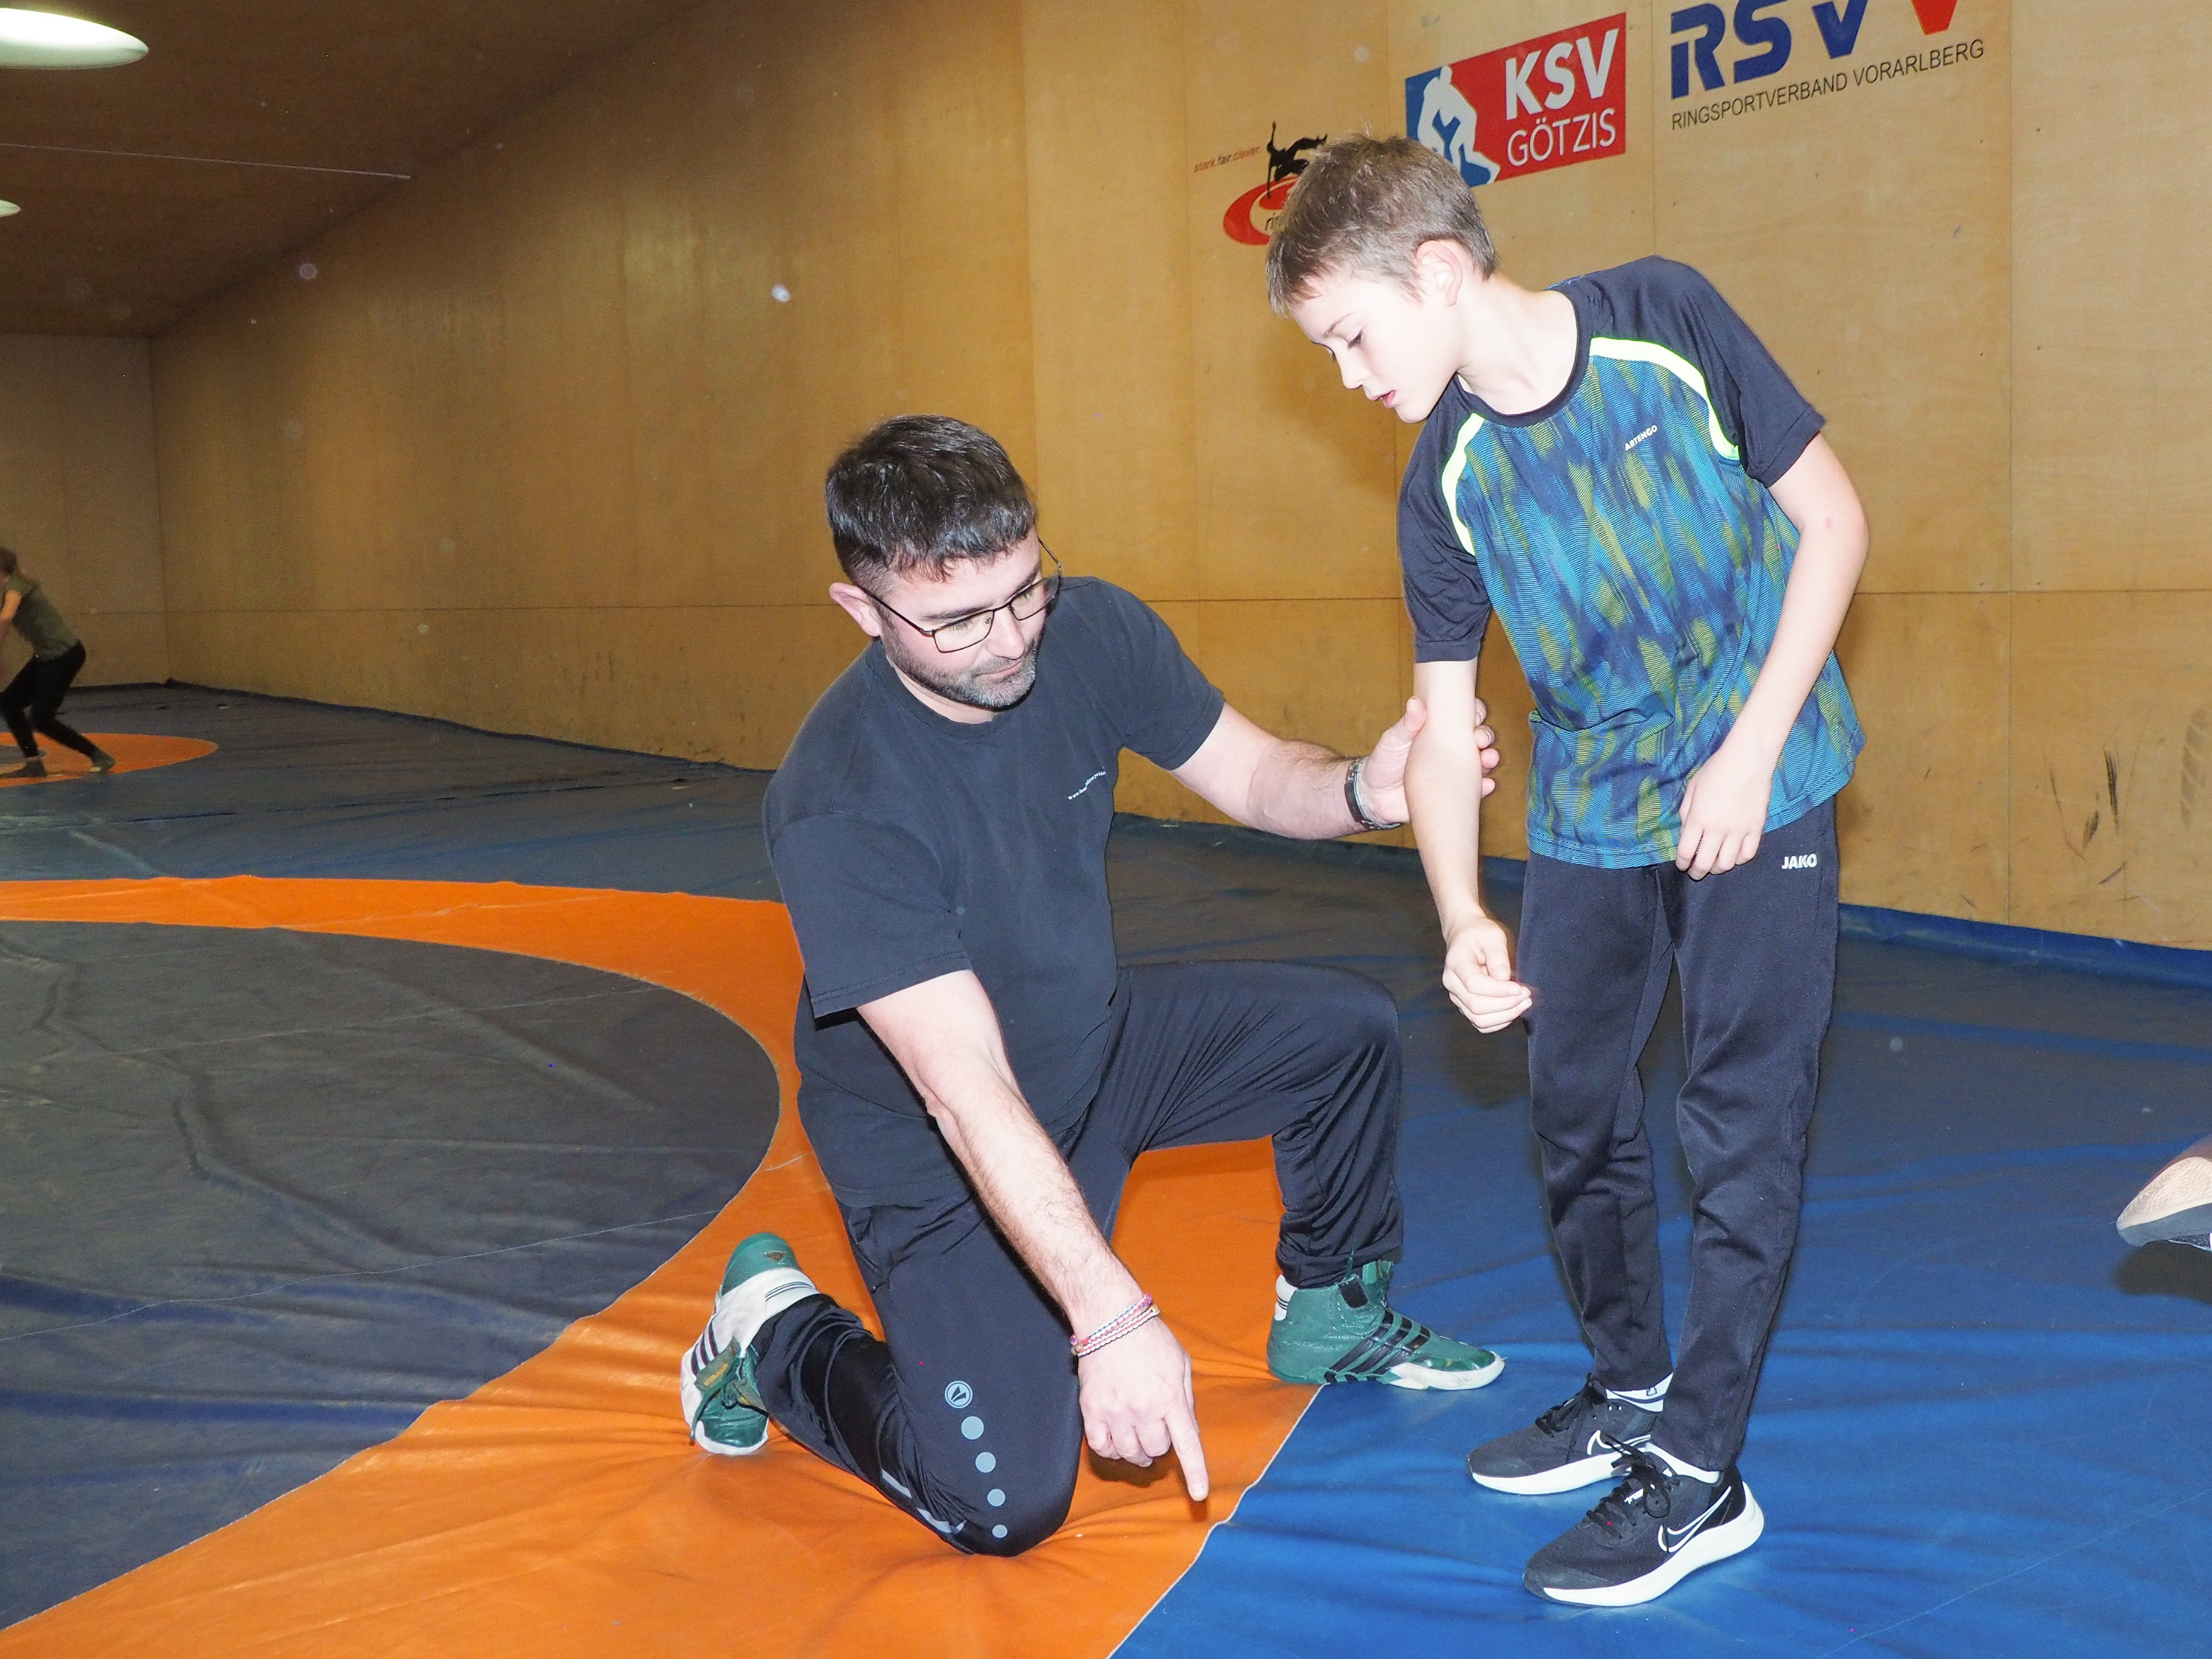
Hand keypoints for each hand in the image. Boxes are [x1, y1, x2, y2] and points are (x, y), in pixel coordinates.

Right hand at [1076, 1316, 1209, 1500]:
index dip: (1195, 1473)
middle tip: (1156, 1429)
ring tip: (1137, 1438)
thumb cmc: (1150, 1338)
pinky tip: (1115, 1438)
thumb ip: (1185, 1399)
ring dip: (1136, 1452)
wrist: (1111, 1318)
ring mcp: (1115, 1411)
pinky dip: (1110, 1449)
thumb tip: (1188, 1432)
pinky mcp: (1091, 1409)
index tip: (1200, 1496)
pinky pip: (1101, 1447)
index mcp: (1171, 1397)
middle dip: (1160, 1445)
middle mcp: (1144, 1408)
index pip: (1187, 1444)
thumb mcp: (1181, 1364)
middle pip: (1156, 1450)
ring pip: (1129, 1453)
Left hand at [1360, 697, 1501, 823]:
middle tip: (1480, 739)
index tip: (1475, 715)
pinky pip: (1474, 790)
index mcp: (1438, 732)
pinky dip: (1483, 787)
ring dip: (1489, 760)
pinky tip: (1486, 784)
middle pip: (1478, 738)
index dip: (1475, 713)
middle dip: (1485, 736)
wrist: (1375, 796)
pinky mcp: (1454, 792)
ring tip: (1488, 759)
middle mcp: (1451, 750)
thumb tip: (1415, 703)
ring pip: (1481, 763)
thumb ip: (1407, 724)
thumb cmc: (1384, 761)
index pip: (1464, 717)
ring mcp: (1454, 771)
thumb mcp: (1393, 740)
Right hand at [1440, 911, 1531, 1032]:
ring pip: (1479, 1019)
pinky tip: (1514, 1009)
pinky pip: (1481, 1023)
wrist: (1465, 935)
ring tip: (1524, 1003)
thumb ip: (1499, 957)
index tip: (1520, 988)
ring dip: (1505, 1015)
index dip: (1499, 990)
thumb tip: (1505, 981)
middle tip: (1526, 995)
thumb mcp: (1493, 936)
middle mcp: (1452, 983)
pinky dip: (1499, 1021)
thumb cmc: (1479, 933)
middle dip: (1506, 1005)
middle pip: (1476, 1006)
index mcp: (1456, 963)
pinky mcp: (1465, 1005)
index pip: (1474, 985)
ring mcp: (1457, 996)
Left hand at [1674, 735, 1777, 878]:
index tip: (1681, 865)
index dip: (1682, 863)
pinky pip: (1748, 854)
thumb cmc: (1716, 770)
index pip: (1686, 852)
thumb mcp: (1692, 788)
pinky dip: (1738, 860)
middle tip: (1695, 873)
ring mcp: (1739, 830)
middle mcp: (1717, 828)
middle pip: (1705, 863)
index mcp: (1698, 818)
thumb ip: (1686, 812)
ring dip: (1718, 868)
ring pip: (1727, 863)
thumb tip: (1685, 832)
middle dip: (1697, 872)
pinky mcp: (1756, 828)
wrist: (1748, 760)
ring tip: (1714, 866)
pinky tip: (1733, 856)